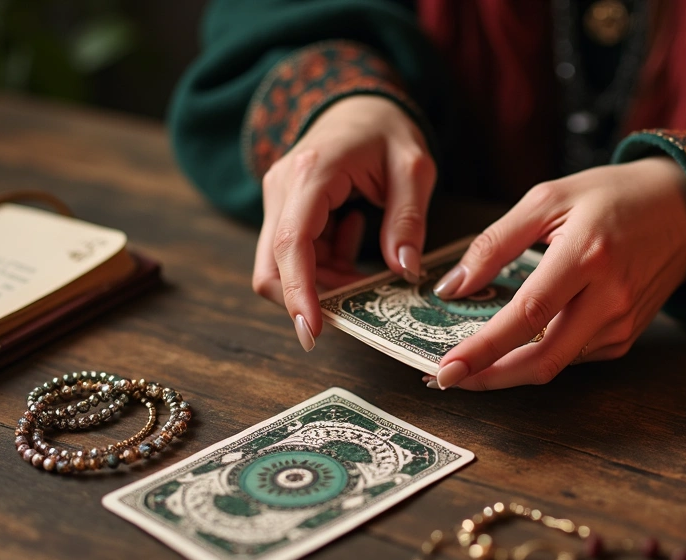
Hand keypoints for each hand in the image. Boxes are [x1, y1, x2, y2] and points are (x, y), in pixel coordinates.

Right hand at [253, 95, 435, 350]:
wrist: (360, 102)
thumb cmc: (387, 130)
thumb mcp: (413, 168)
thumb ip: (409, 219)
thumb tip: (403, 272)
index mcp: (311, 173)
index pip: (292, 244)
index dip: (299, 292)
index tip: (313, 331)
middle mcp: (283, 187)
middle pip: (272, 266)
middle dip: (310, 298)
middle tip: (357, 311)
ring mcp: (278, 199)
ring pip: (284, 266)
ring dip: (325, 283)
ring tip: (370, 269)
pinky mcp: (284, 209)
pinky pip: (295, 255)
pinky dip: (325, 266)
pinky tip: (355, 238)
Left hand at [428, 157, 685, 389]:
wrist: (685, 209)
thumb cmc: (613, 196)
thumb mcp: (547, 199)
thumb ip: (495, 243)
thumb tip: (453, 286)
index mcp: (586, 255)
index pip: (526, 315)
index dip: (483, 349)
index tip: (446, 369)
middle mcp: (609, 297)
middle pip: (542, 360)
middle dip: (489, 378)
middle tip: (448, 378)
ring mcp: (622, 322)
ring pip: (555, 363)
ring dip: (510, 369)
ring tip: (472, 359)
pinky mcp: (627, 336)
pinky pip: (573, 356)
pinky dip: (539, 354)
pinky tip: (518, 342)